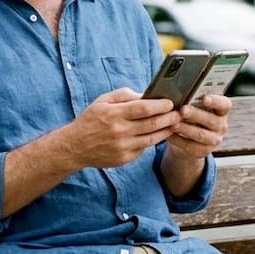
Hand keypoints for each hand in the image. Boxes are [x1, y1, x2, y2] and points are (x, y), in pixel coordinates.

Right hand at [64, 88, 180, 168]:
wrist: (75, 147)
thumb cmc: (90, 120)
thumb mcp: (102, 101)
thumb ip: (124, 95)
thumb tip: (145, 94)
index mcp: (114, 114)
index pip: (143, 108)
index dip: (160, 105)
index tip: (170, 102)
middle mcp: (119, 131)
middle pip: (152, 124)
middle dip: (169, 118)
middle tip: (179, 113)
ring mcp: (122, 147)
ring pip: (152, 138)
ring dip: (166, 131)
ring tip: (174, 124)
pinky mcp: (124, 159)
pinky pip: (143, 148)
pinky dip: (152, 140)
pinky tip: (158, 134)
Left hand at [165, 94, 230, 160]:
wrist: (188, 136)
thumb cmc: (191, 114)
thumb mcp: (194, 105)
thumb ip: (192, 99)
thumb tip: (177, 92)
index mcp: (222, 110)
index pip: (224, 104)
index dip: (215, 101)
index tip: (204, 98)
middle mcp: (221, 125)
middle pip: (211, 120)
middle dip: (195, 115)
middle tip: (182, 110)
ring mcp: (214, 139)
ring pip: (200, 134)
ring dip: (186, 129)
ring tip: (173, 124)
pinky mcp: (204, 151)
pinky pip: (191, 146)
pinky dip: (178, 140)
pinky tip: (168, 134)